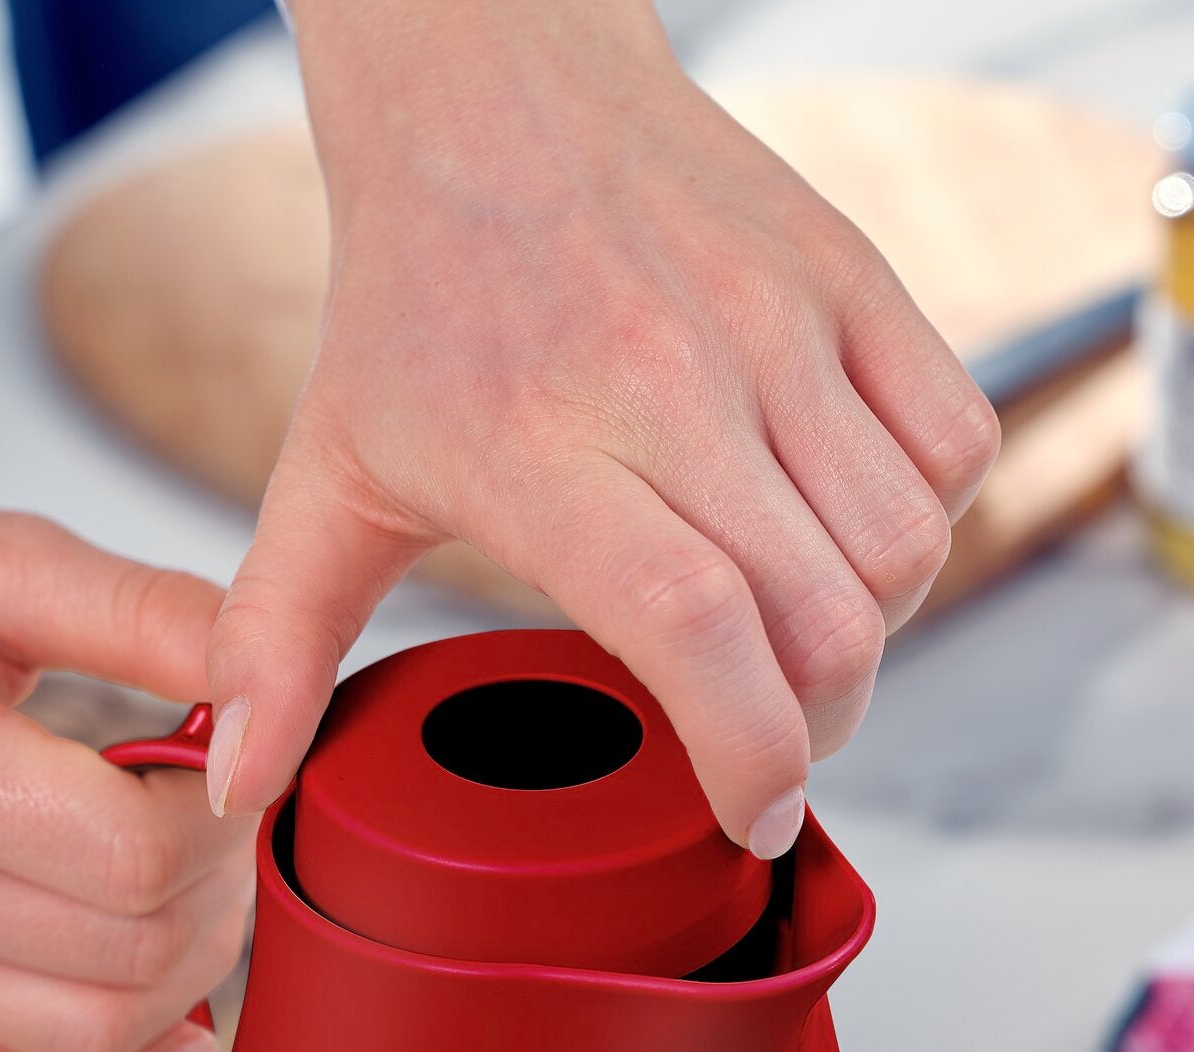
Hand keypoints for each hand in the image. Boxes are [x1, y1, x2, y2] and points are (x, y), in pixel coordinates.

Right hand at [0, 419, 252, 1051]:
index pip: (138, 857)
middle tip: (222, 810)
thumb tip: (280, 673)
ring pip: (94, 1044)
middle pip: (135, 957)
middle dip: (225, 886)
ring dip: (189, 978)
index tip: (231, 751)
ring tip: (189, 886)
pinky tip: (163, 1017)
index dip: (229, 810)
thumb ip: (150, 614)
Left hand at [207, 0, 996, 855]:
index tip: (747, 818)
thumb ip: (278, 641)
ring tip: (801, 636)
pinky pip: (957, 443)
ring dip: (875, 626)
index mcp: (538, 443)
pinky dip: (928, 517)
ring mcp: (778, 321)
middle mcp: (673, 381)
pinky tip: (842, 527)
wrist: (494, 90)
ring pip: (906, 543)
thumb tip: (235, 787)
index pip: (692, 621)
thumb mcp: (326, 472)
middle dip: (817, 719)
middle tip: (767, 734)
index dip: (748, 747)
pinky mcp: (852, 274)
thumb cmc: (414, 298)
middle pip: (824, 611)